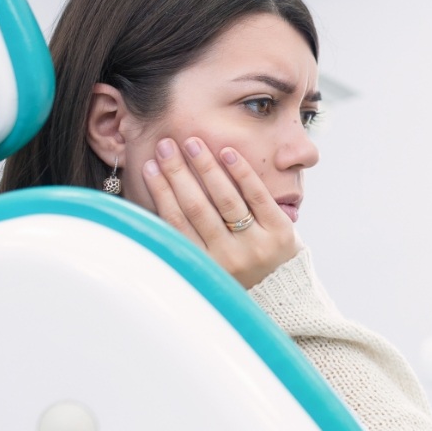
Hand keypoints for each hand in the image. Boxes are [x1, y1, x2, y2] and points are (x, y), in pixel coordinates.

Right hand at [141, 136, 301, 287]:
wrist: (283, 287)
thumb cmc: (239, 267)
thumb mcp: (210, 261)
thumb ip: (188, 237)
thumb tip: (158, 193)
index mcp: (204, 265)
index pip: (176, 223)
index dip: (161, 192)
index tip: (149, 166)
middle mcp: (228, 257)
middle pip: (197, 208)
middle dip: (178, 173)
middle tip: (166, 146)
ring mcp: (256, 245)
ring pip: (225, 200)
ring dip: (206, 167)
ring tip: (192, 143)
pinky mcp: (280, 231)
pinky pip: (257, 195)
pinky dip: (241, 172)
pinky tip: (227, 152)